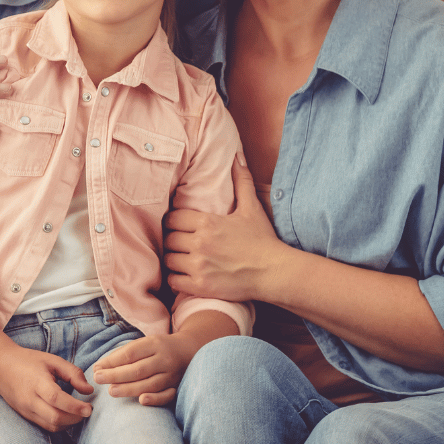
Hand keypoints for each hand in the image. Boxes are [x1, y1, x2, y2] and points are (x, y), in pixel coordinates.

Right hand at [0, 343, 92, 431]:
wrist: (1, 366)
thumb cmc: (29, 361)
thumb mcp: (52, 360)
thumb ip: (72, 373)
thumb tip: (88, 390)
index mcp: (37, 382)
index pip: (57, 399)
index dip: (75, 407)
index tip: (89, 408)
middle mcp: (30, 399)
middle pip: (55, 417)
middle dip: (75, 418)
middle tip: (87, 411)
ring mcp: (26, 410)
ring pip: (51, 425)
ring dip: (68, 423)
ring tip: (78, 413)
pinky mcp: (25, 416)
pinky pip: (45, 426)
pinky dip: (59, 424)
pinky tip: (66, 415)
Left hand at [92, 334, 196, 405]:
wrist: (190, 350)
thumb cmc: (160, 347)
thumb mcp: (146, 343)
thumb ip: (125, 353)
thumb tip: (100, 366)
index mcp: (154, 344)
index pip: (130, 353)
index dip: (112, 361)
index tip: (97, 368)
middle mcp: (164, 359)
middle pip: (138, 369)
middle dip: (116, 375)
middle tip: (98, 379)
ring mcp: (172, 374)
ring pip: (149, 383)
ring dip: (129, 389)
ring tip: (111, 391)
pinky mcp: (177, 387)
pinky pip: (166, 395)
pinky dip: (155, 399)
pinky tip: (141, 400)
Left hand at [165, 154, 288, 303]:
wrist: (275, 272)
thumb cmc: (262, 240)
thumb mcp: (251, 207)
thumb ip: (241, 181)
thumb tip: (237, 156)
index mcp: (208, 222)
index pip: (173, 218)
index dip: (173, 221)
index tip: (178, 225)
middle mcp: (200, 243)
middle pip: (168, 238)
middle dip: (172, 239)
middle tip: (179, 242)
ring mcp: (199, 266)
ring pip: (169, 259)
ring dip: (173, 259)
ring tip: (181, 258)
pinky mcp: (201, 286)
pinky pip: (174, 281)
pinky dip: (175, 279)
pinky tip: (184, 275)